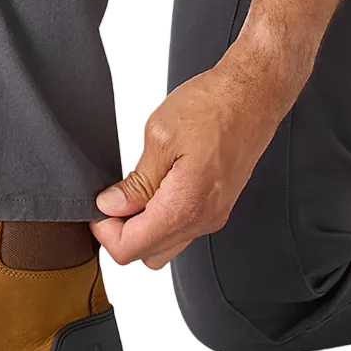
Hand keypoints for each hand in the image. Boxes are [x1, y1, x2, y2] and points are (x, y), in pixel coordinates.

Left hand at [91, 56, 291, 268]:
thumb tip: (112, 206)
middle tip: (112, 199)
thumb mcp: (160, 137)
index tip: (98, 207)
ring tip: (134, 190)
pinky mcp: (218, 206)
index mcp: (185, 206)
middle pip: (148, 255)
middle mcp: (203, 220)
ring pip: (166, 245)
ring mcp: (214, 216)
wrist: (253, 95)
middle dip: (122, 233)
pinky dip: (162, 218)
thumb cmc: (213, 106)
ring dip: (143, 227)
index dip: (105, 232)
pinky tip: (156, 187)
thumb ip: (136, 182)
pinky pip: (182, 228)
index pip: (131, 249)